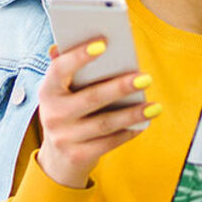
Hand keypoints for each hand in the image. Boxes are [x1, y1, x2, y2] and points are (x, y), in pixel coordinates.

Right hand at [35, 40, 158, 187]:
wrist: (58, 158)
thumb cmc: (67, 111)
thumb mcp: (61, 91)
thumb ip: (67, 68)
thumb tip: (76, 45)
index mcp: (48, 91)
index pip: (59, 69)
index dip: (79, 56)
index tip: (103, 44)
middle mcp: (52, 114)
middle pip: (91, 98)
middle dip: (119, 88)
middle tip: (145, 77)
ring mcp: (64, 137)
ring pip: (105, 123)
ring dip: (132, 114)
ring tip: (154, 106)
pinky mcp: (78, 156)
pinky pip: (109, 142)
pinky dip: (128, 132)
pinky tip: (144, 123)